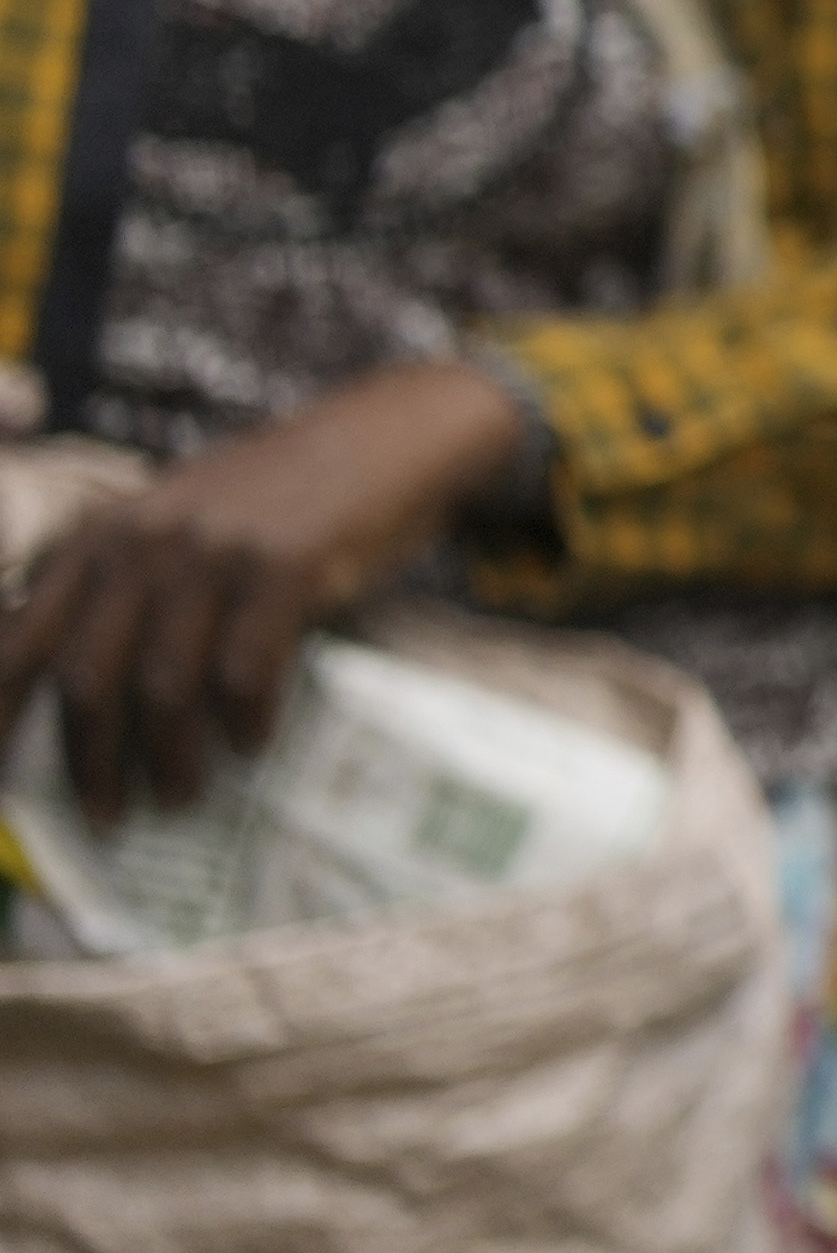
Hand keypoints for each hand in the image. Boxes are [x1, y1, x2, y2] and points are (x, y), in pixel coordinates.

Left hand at [0, 361, 544, 820]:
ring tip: (179, 796)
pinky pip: (248, 669)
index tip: (3, 778)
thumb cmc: (275, 498)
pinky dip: (245, 720)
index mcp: (100, 535)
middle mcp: (143, 540)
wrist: (383, 437)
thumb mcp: (175, 523)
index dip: (0, 716)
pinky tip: (251, 743)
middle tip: (105, 815)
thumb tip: (84, 705)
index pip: (20, 640)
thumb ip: (124, 588)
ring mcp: (213, 552)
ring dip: (168, 757)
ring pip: (164, 685)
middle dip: (88, 761)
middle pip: (87, 677)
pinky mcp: (285, 565)